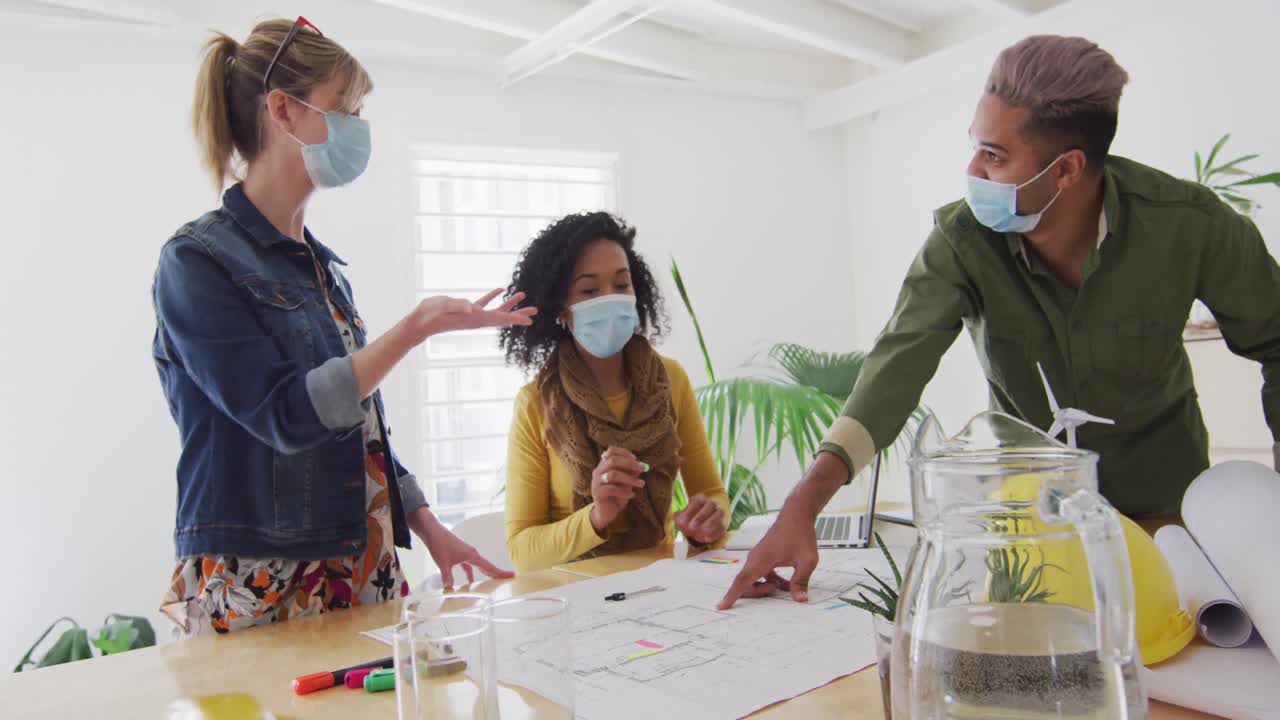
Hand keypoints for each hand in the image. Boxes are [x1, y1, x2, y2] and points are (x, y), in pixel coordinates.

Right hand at [408, 289, 535, 342]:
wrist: (420, 321)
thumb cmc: (431, 314)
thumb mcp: (444, 307)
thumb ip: (458, 306)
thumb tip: (472, 306)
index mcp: (475, 319)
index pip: (499, 319)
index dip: (515, 319)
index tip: (530, 320)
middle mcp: (477, 319)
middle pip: (503, 317)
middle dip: (519, 314)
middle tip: (535, 311)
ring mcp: (472, 315)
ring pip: (496, 310)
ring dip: (509, 304)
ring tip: (522, 296)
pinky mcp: (466, 309)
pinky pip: (484, 303)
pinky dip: (493, 297)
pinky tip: (500, 290)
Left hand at [413, 508, 514, 587]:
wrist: (432, 531)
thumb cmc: (439, 543)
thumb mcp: (443, 563)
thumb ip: (447, 577)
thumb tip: (449, 590)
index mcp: (471, 555)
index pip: (489, 567)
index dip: (500, 573)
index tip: (512, 575)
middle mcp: (471, 554)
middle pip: (487, 566)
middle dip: (497, 573)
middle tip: (508, 579)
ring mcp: (466, 553)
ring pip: (478, 566)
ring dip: (484, 573)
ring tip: (489, 583)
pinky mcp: (459, 554)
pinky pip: (469, 565)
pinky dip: (470, 572)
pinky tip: (468, 580)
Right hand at [589, 447, 646, 533]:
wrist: (607, 513)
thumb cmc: (617, 495)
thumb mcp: (626, 482)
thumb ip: (631, 473)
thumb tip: (642, 465)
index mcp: (603, 466)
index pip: (611, 451)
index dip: (624, 453)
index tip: (636, 459)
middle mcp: (598, 471)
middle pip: (612, 461)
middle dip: (629, 464)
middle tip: (643, 468)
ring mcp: (596, 482)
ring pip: (613, 474)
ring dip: (630, 478)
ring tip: (641, 484)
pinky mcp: (597, 493)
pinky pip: (612, 489)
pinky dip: (624, 491)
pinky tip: (632, 495)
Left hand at [674, 494, 726, 545]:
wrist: (695, 529)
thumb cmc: (686, 520)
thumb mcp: (679, 517)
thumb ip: (679, 516)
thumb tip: (681, 519)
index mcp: (700, 499)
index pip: (698, 500)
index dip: (691, 510)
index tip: (684, 520)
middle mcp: (711, 504)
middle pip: (711, 505)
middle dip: (700, 517)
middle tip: (692, 527)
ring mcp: (718, 513)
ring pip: (719, 514)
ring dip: (709, 523)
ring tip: (700, 532)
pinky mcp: (722, 524)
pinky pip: (722, 526)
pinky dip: (714, 532)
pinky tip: (706, 537)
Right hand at [717, 508, 818, 608]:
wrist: (796, 515)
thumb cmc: (801, 534)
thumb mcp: (807, 561)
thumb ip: (801, 581)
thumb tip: (800, 600)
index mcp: (762, 559)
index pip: (743, 581)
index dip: (731, 595)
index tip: (721, 606)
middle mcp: (755, 558)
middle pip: (745, 582)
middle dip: (758, 592)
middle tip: (778, 589)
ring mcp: (757, 556)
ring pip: (752, 578)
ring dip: (764, 587)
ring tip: (784, 586)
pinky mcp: (761, 556)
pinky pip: (759, 573)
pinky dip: (768, 580)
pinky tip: (784, 582)